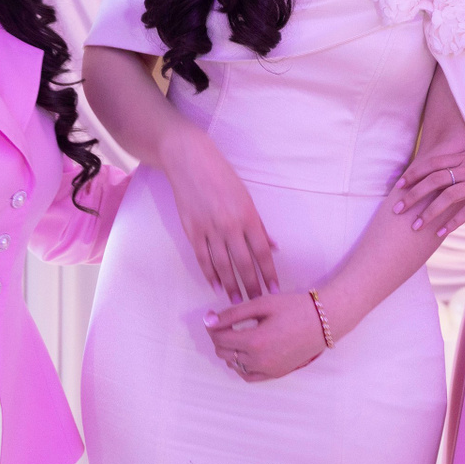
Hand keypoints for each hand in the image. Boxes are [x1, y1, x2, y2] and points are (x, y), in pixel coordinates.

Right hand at [160, 128, 277, 301]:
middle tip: (257, 301)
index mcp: (247, 215)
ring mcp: (210, 229)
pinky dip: (210, 274)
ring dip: (232, 285)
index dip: (268, 272)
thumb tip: (273, 247)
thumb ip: (259, 225)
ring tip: (238, 301)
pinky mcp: (192, 230)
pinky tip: (216, 286)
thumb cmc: (222, 176)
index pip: (262, 251)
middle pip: (243, 263)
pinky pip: (203, 258)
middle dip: (251, 285)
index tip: (274, 289)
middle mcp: (230, 225)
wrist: (190, 162)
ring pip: (223, 265)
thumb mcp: (246, 197)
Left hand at [204, 291, 326, 381]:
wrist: (323, 321)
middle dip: (219, 338)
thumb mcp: (262, 304)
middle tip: (225, 324)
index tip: (214, 318)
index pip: (219, 338)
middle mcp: (259, 360)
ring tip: (237, 335)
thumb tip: (209, 320)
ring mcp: (267, 370)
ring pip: (233, 365)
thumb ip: (233, 313)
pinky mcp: (275, 374)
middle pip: (223, 353)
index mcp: (254, 341)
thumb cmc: (294, 307)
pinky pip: (248, 376)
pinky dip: (241, 366)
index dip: (212, 327)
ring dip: (229, 351)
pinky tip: (244, 353)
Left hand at [392, 136, 464, 237]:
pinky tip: (440, 233)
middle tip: (397, 209)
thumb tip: (450, 168)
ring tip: (415, 227)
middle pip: (433, 181)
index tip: (399, 184)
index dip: (414, 174)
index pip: (432, 164)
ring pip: (446, 197)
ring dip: (428, 213)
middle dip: (413, 195)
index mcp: (463, 157)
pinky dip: (452, 222)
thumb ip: (464, 160)